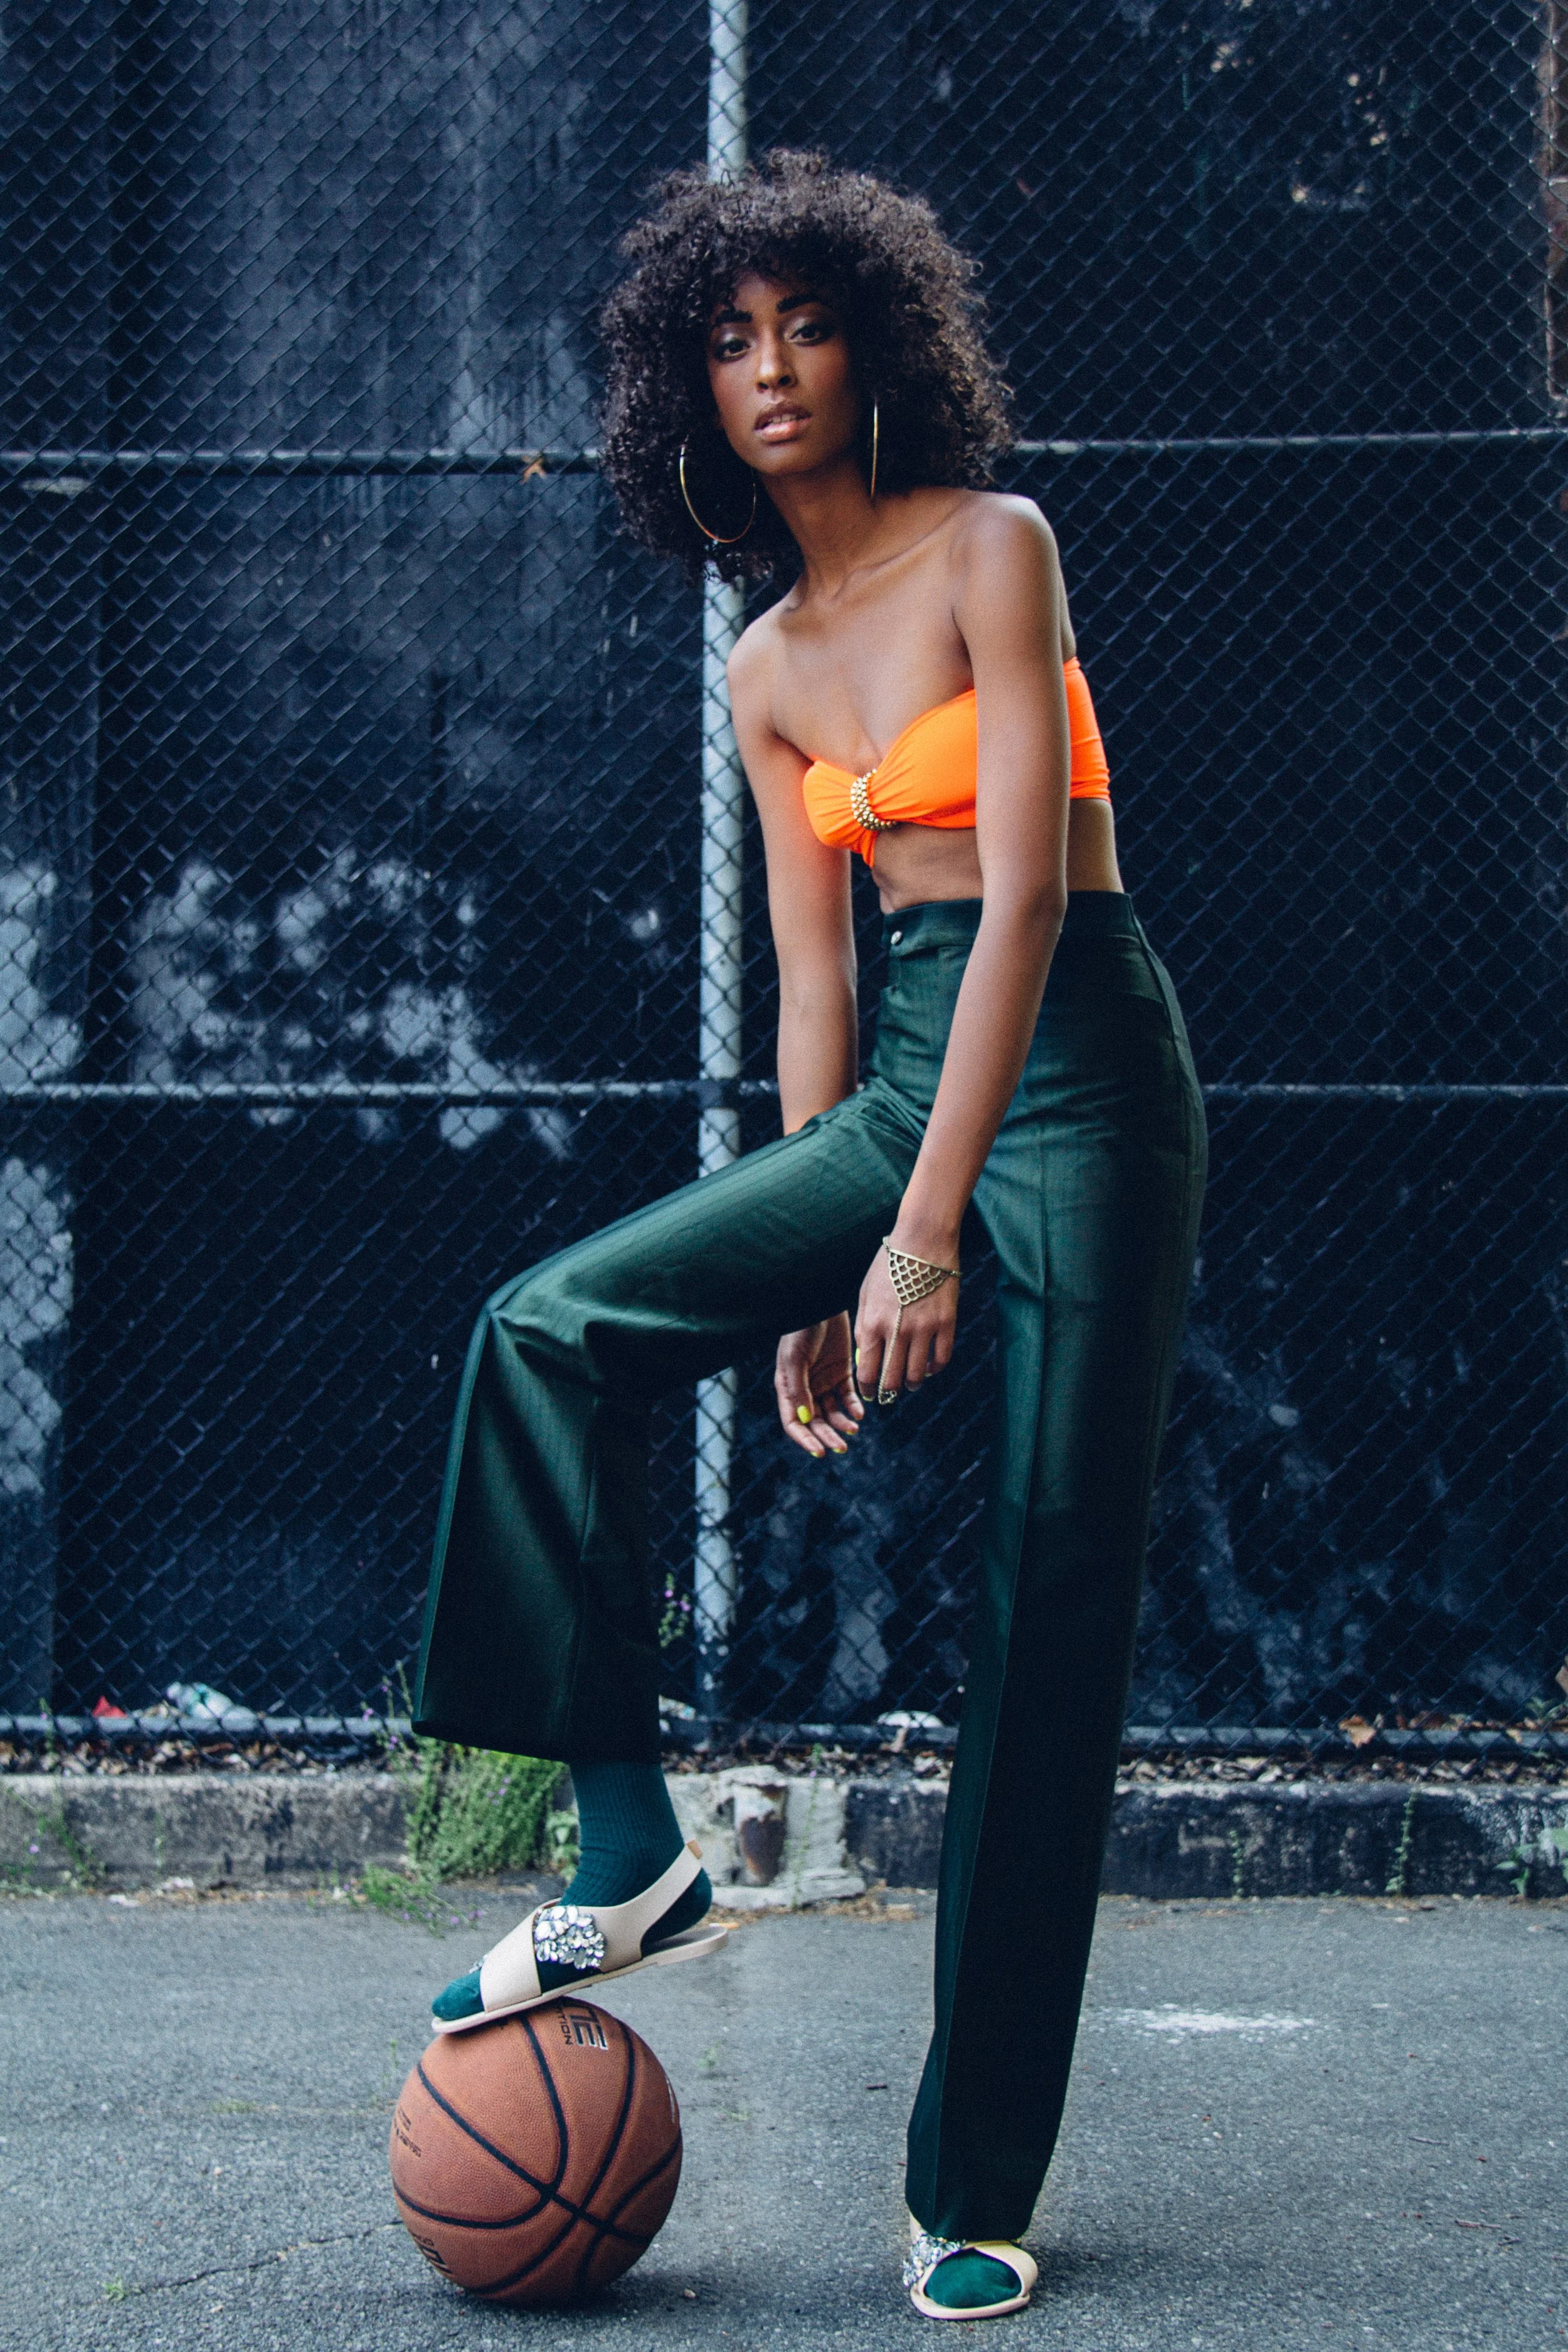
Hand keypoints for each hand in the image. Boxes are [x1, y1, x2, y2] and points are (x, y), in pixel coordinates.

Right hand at [775, 1313, 863, 1457]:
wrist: (822, 1303)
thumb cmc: (802, 1329)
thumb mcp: (795, 1358)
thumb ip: (798, 1388)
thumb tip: (805, 1418)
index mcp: (788, 1388)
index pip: (794, 1423)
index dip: (805, 1440)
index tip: (820, 1452)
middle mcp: (805, 1388)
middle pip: (815, 1422)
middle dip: (827, 1437)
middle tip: (842, 1447)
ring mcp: (824, 1381)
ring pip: (833, 1413)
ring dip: (842, 1424)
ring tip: (854, 1428)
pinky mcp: (841, 1373)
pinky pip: (848, 1397)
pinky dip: (853, 1407)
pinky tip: (859, 1413)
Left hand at [854, 1234, 959, 1402]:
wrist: (922, 1240)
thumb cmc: (889, 1265)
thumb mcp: (866, 1293)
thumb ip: (865, 1326)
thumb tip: (866, 1356)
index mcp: (873, 1323)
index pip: (867, 1370)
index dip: (867, 1387)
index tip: (869, 1392)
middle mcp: (897, 1330)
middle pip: (891, 1379)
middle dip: (887, 1392)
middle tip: (888, 1394)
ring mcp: (924, 1328)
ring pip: (916, 1374)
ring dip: (911, 1383)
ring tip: (909, 1383)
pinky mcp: (946, 1322)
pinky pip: (941, 1358)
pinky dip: (934, 1369)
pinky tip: (928, 1368)